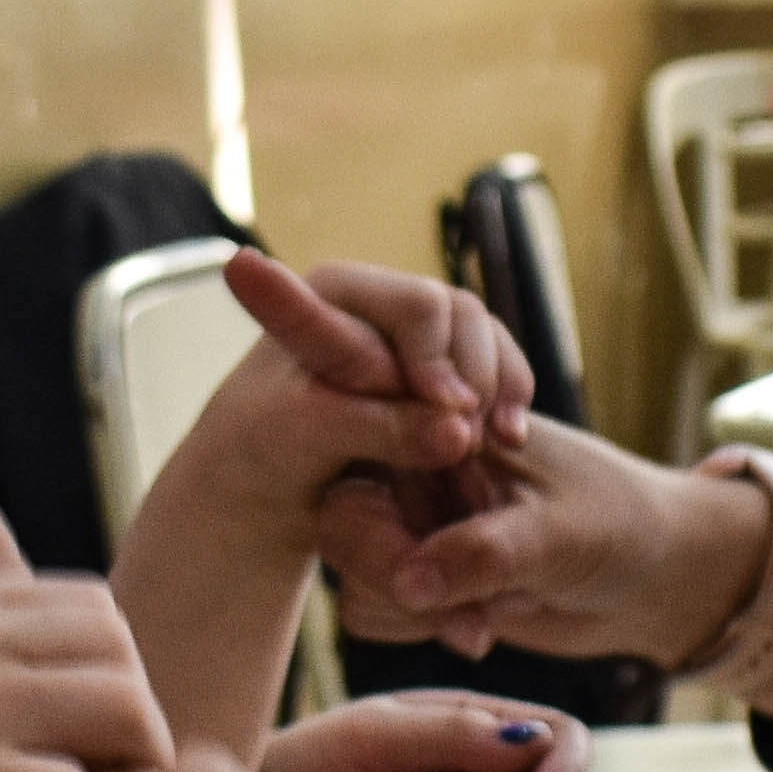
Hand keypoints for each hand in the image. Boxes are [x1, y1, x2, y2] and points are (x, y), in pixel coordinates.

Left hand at [152, 252, 532, 537]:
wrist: (263, 480)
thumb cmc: (263, 446)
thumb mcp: (309, 435)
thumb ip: (381, 428)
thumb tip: (458, 432)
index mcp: (337, 291)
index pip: (417, 306)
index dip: (441, 358)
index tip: (451, 410)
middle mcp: (382, 302)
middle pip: (462, 317)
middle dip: (474, 378)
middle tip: (471, 441)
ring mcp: (416, 335)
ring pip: (486, 342)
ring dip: (495, 393)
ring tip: (489, 445)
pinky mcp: (439, 370)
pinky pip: (495, 370)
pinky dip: (506, 404)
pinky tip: (509, 440)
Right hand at [312, 418, 771, 666]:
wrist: (655, 574)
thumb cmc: (622, 524)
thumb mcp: (561, 533)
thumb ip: (486, 552)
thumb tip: (409, 582)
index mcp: (445, 420)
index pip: (370, 460)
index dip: (390, 523)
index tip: (440, 566)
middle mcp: (417, 465)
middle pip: (348, 524)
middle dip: (403, 580)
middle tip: (472, 623)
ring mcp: (414, 521)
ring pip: (358, 575)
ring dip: (419, 612)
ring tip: (491, 615)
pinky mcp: (419, 574)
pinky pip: (375, 610)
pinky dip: (424, 627)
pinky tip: (483, 624)